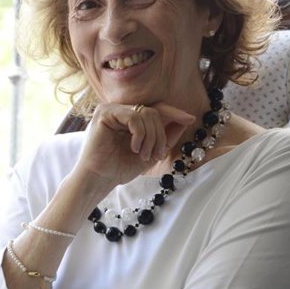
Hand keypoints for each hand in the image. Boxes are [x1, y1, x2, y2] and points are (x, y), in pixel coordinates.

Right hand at [75, 101, 196, 189]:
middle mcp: (120, 110)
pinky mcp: (104, 113)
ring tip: (143, 155)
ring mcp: (111, 110)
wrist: (100, 180)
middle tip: (156, 155)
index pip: (155, 109)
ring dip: (151, 138)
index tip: (190, 119)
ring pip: (146, 113)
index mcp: (128, 118)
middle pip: (154, 111)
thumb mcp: (150, 153)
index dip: (173, 112)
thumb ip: (166, 136)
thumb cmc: (119, 168)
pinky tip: (134, 148)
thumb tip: (185, 119)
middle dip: (160, 135)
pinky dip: (140, 134)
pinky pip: (134, 117)